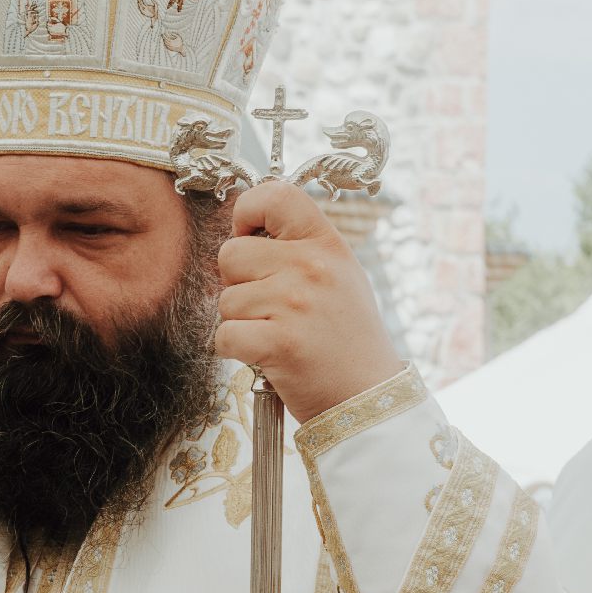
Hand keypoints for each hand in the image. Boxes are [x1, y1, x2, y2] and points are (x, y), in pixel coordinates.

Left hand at [215, 180, 403, 422]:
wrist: (368, 397)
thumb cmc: (347, 339)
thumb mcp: (338, 277)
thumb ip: (298, 250)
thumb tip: (243, 234)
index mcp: (327, 244)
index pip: (274, 195)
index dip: (247, 214)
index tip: (251, 239)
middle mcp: (311, 267)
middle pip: (230, 254)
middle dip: (237, 284)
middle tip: (268, 308)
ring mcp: (294, 304)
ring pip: (225, 300)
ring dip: (241, 323)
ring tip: (277, 336)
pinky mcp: (278, 343)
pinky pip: (224, 335)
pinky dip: (236, 351)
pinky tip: (265, 357)